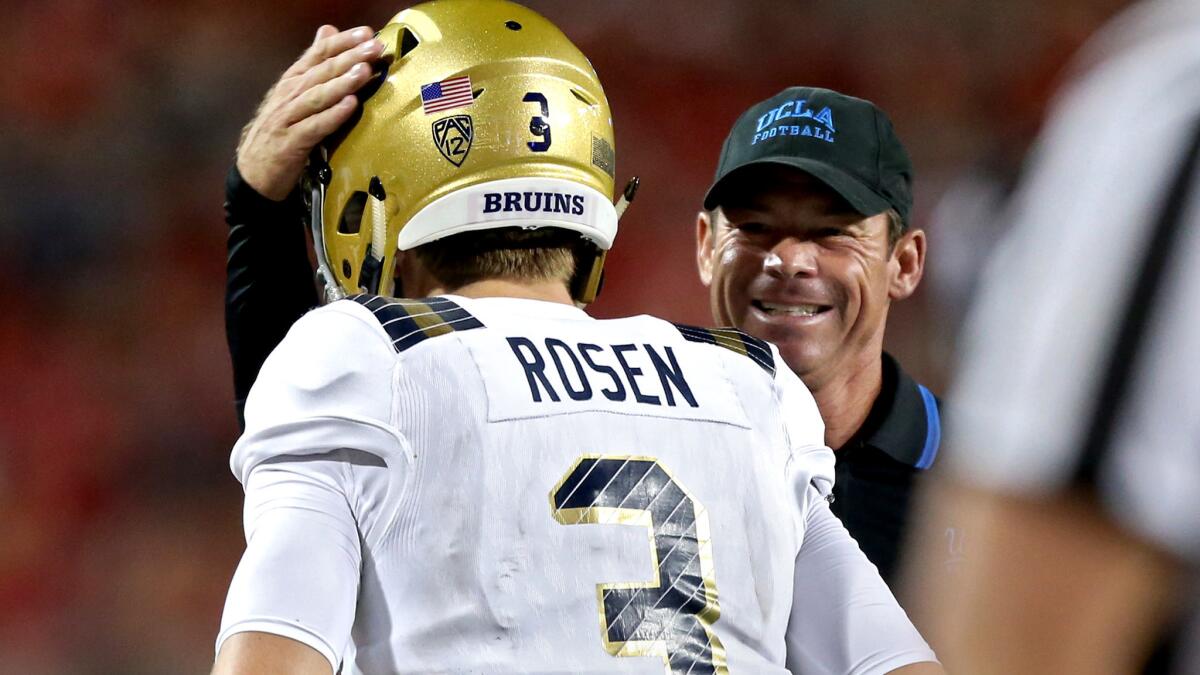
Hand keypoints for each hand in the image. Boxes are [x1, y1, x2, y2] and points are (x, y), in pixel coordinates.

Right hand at [236, 25, 385, 200]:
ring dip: (342, 82)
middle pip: (321, 72)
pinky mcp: (291, 143)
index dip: (341, 42)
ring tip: (364, 71)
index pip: (317, 54)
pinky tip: (350, 105)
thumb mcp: (294, 94)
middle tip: (373, 47)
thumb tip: (328, 31)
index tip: (366, 33)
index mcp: (291, 81)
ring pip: (317, 96)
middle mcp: (288, 95)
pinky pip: (315, 126)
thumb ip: (314, 64)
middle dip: (349, 57)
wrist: (253, 172)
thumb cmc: (281, 131)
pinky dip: (333, 115)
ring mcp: (287, 118)